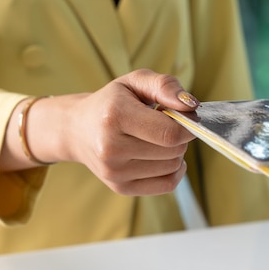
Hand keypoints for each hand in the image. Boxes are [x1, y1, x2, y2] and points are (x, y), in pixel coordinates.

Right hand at [18, 69, 199, 195]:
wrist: (77, 129)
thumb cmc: (111, 102)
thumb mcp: (134, 82)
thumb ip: (165, 86)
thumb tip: (192, 106)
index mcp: (115, 116)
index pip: (169, 132)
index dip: (186, 125)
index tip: (183, 117)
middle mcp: (111, 148)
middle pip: (173, 151)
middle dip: (180, 137)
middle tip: (165, 125)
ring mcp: (114, 172)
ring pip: (172, 167)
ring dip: (175, 153)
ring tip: (157, 139)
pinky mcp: (120, 188)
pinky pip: (167, 185)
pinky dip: (173, 171)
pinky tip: (162, 157)